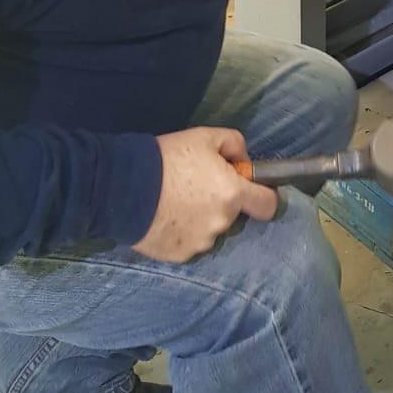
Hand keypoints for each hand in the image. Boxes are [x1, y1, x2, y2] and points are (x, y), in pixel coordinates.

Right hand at [132, 127, 277, 262]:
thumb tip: (243, 161)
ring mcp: (199, 243)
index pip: (268, 206)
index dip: (263, 196)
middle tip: (195, 186)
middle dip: (220, 202)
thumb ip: (234, 144)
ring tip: (173, 201)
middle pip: (232, 215)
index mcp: (232, 194)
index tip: (251, 190)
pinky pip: (187, 243)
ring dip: (199, 219)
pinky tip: (163, 216)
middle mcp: (221, 223)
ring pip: (209, 230)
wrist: (124, 187)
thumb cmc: (167, 158)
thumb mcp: (204, 137)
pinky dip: (180, 232)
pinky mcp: (178, 256)